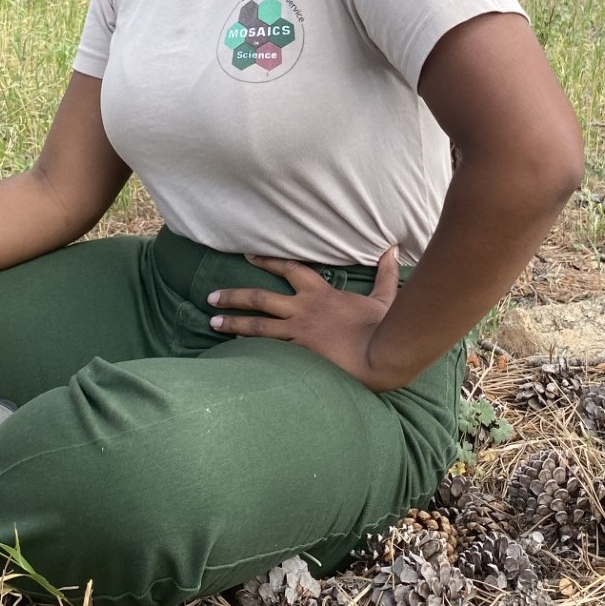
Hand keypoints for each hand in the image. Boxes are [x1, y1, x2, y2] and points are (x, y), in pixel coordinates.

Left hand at [207, 246, 399, 390]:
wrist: (380, 355)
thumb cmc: (382, 328)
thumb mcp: (385, 297)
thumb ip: (385, 273)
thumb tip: (393, 249)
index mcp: (321, 294)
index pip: (289, 269)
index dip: (267, 260)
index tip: (248, 255)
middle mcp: (303, 310)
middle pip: (260, 298)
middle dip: (233, 296)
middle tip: (211, 296)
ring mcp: (297, 334)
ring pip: (256, 326)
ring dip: (232, 323)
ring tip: (211, 323)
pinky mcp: (297, 356)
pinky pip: (266, 353)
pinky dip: (248, 352)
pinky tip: (231, 354)